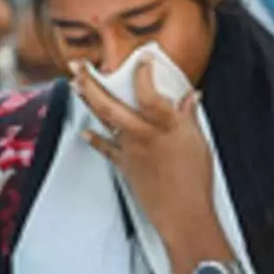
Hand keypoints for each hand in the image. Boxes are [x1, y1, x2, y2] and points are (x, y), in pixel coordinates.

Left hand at [73, 59, 215, 246]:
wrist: (183, 215)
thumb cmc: (196, 180)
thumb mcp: (198, 142)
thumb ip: (188, 117)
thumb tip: (190, 97)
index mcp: (166, 125)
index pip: (148, 92)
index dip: (143, 72)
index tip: (142, 58)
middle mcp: (144, 134)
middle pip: (111, 104)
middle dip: (91, 82)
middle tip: (79, 65)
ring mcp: (131, 149)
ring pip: (104, 120)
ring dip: (87, 101)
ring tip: (75, 84)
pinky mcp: (125, 165)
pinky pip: (106, 148)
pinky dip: (94, 139)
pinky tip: (85, 130)